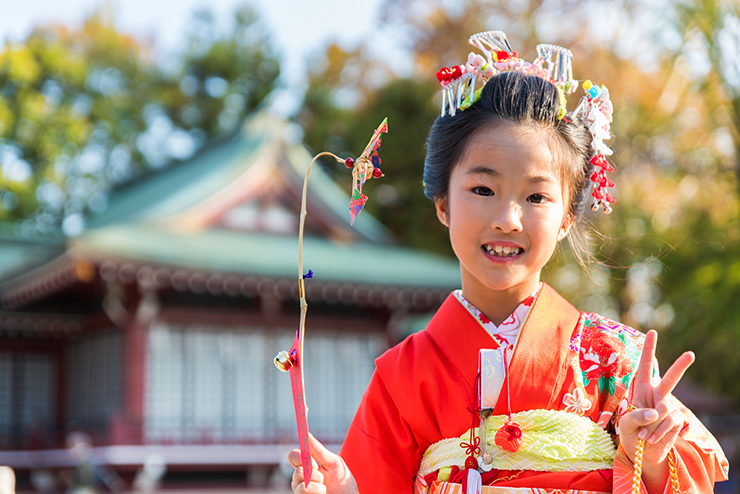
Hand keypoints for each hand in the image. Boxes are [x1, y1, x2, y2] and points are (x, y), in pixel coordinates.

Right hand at [288, 433, 358, 493]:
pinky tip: (323, 493)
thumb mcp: (332, 462)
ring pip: (298, 481)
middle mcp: (300, 478)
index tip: (314, 461)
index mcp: (306, 466)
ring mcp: (300, 490)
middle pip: (295, 470)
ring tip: (325, 487)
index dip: (300, 456)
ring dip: (316, 482)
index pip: (293, 456)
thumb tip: (307, 434)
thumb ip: (318, 450)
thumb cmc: (342, 481)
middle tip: (323, 476)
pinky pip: (302, 491)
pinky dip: (316, 491)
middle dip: (312, 472)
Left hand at [618, 330, 693, 491]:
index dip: (649, 350)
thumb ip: (635, 416)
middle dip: (680, 366)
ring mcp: (668, 407)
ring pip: (664, 408)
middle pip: (669, 379)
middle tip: (691, 354)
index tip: (652, 332)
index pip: (645, 366)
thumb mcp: (624, 424)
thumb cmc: (630, 433)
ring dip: (651, 425)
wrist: (642, 453)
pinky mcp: (676, 420)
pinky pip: (668, 422)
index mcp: (641, 389)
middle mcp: (656, 395)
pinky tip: (650, 439)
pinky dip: (658, 432)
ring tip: (643, 435)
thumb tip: (655, 412)